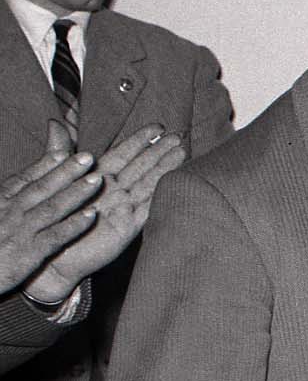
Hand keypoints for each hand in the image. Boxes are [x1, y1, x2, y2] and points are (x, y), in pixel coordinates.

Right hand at [0, 122, 107, 296]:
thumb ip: (6, 202)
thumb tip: (20, 189)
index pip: (24, 180)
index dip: (45, 165)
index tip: (64, 152)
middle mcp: (10, 214)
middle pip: (42, 188)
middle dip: (66, 171)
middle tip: (88, 157)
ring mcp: (21, 232)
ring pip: (52, 208)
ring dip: (77, 192)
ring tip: (97, 179)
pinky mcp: (29, 254)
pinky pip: (55, 236)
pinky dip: (74, 225)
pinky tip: (92, 215)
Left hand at [26, 124, 186, 303]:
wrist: (53, 257)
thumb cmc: (54, 219)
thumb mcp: (55, 179)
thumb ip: (60, 153)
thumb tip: (54, 124)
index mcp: (98, 178)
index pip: (124, 153)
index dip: (140, 140)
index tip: (157, 127)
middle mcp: (115, 191)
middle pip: (142, 166)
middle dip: (160, 151)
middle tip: (178, 137)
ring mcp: (124, 208)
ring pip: (148, 183)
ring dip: (165, 168)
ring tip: (181, 152)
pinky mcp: (128, 227)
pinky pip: (147, 208)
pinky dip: (159, 196)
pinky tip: (172, 183)